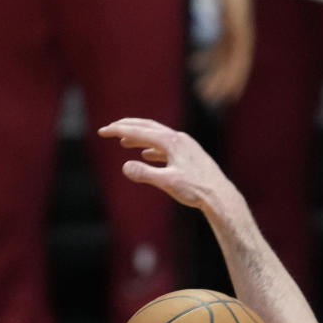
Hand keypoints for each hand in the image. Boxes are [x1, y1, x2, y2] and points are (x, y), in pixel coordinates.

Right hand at [98, 118, 228, 211]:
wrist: (220, 196)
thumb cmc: (196, 190)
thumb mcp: (168, 183)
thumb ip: (145, 174)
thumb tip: (125, 167)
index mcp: (171, 141)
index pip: (139, 131)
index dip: (118, 131)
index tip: (102, 132)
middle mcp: (178, 138)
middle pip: (147, 127)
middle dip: (127, 127)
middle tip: (109, 129)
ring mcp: (184, 145)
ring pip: (156, 136)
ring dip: (139, 137)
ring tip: (124, 141)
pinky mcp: (189, 155)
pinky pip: (165, 146)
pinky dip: (152, 148)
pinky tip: (147, 155)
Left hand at [193, 0, 253, 105]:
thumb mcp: (236, 20)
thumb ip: (238, 40)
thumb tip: (240, 61)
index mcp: (245, 42)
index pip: (240, 68)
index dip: (236, 83)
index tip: (229, 97)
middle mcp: (240, 43)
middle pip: (229, 68)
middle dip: (219, 83)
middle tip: (207, 97)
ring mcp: (232, 38)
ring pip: (221, 63)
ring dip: (211, 75)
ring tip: (199, 88)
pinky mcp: (224, 33)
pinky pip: (214, 51)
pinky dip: (205, 59)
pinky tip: (193, 65)